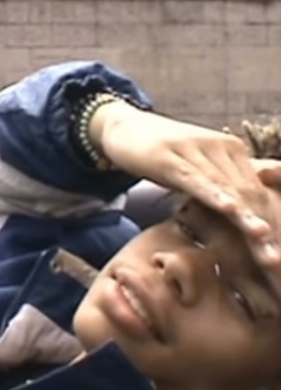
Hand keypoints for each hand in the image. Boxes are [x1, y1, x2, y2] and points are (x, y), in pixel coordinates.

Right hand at [90, 102, 280, 269]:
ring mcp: (195, 150)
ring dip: (247, 220)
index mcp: (232, 150)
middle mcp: (220, 146)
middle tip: (276, 263)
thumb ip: (220, 183)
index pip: (259, 191)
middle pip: (249, 194)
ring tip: (265, 246)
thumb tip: (243, 209)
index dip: (271, 223)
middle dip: (263, 230)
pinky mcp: (170, 157)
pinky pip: (196, 179)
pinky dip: (215, 196)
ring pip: (227, 189)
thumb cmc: (163, 152)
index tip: (277, 258)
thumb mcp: (196, 169)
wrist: (124, 126)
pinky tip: (230, 210)